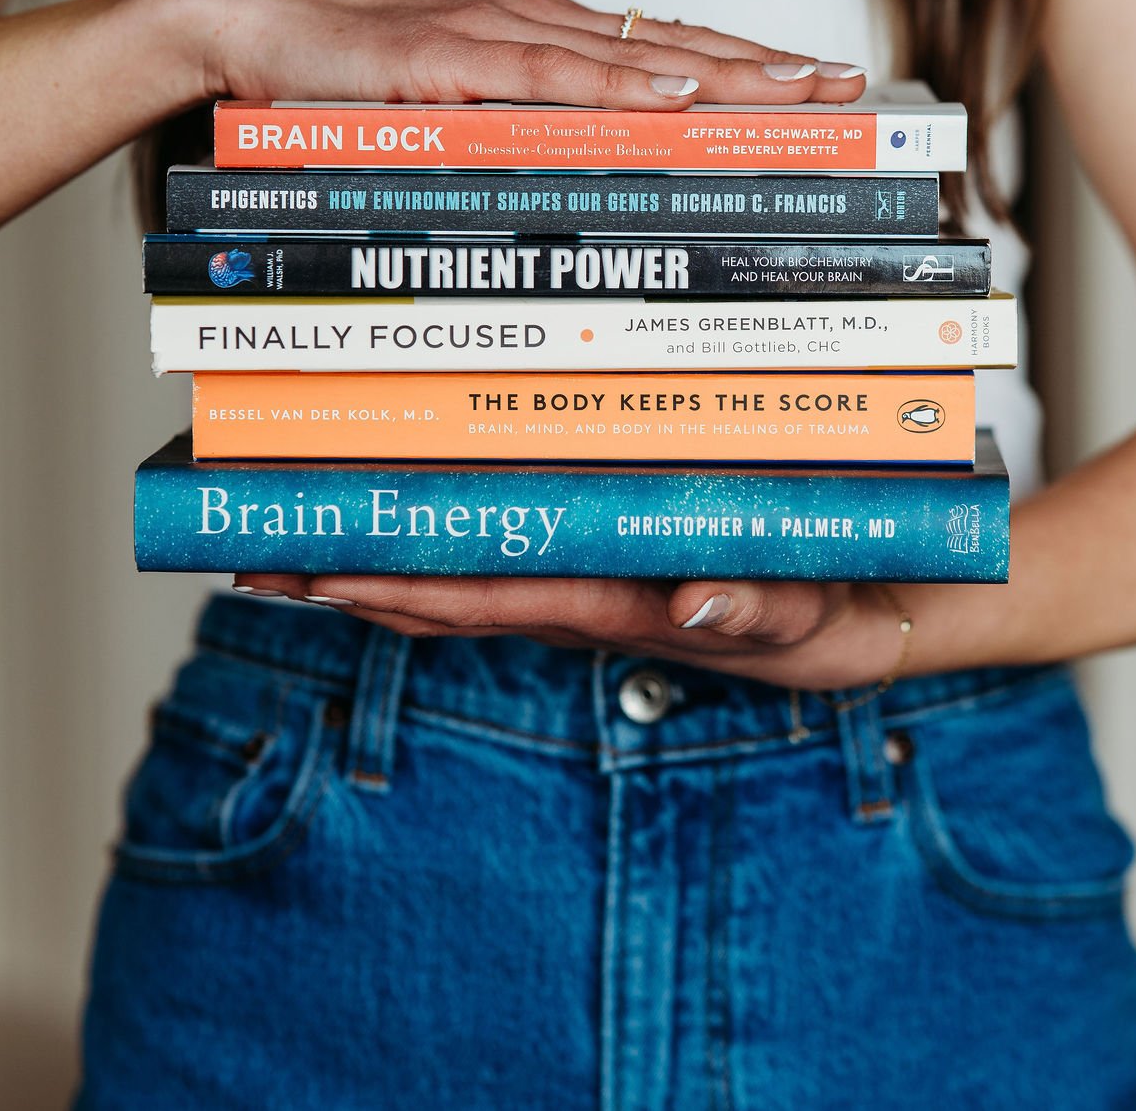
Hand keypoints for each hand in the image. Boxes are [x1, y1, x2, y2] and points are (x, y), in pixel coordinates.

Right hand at [163, 0, 869, 108]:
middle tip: (848, 86)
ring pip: (633, 55)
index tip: (818, 89)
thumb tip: (577, 197)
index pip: (663, 52)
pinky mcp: (447, 56)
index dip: (745, 68)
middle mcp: (536, 26)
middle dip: (766, 68)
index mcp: (542, 40)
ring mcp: (496, 35)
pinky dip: (616, 84)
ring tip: (799, 90)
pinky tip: (677, 93)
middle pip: (674, 47)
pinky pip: (547, 75)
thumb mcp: (449, 115)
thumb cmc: (343, 78)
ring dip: (723, 72)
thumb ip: (512, 142)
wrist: (245, 25)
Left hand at [229, 574, 917, 689]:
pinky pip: (505, 549)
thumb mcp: (822, 621)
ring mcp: (588, 581)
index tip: (321, 570)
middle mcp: (585, 596)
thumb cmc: (847, 613)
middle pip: (448, 591)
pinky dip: (438, 539)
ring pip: (464, 571)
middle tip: (253, 554)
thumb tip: (690, 602)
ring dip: (377, 560)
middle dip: (352, 579)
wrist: (882, 612)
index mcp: (622, 607)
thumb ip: (763, 611)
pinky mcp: (606, 562)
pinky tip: (397, 514)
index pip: (493, 597)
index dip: (405, 586)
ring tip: (288, 537)